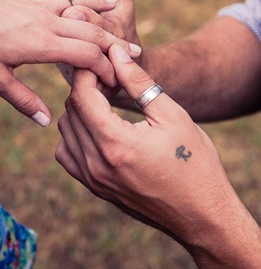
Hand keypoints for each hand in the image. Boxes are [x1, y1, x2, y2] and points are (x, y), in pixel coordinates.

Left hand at [0, 0, 139, 125]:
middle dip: (115, 47)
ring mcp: (40, 8)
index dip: (107, 70)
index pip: (88, 55)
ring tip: (120, 38)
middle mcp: (47, 22)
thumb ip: (22, 100)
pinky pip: (67, 5)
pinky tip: (89, 14)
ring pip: (82, 17)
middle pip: (93, 32)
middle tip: (136, 59)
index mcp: (42, 43)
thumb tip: (47, 121)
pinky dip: (85, 11)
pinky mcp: (31, 2)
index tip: (118, 84)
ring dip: (103, 28)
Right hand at [33, 0, 140, 87]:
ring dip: (43, 3)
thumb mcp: (114, 37)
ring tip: (44, 21)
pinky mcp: (56, 9)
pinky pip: (40, 3)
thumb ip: (98, 24)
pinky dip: (39, 15)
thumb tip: (73, 14)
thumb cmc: (122, 52)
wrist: (114, 71)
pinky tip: (39, 29)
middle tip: (45, 9)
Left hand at [57, 44, 260, 268]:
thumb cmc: (195, 163)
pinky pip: (67, 154)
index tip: (105, 63)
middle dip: (85, 87)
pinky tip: (99, 128)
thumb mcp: (172, 115)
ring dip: (79, 110)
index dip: (88, 72)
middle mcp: (96, 163)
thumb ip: (138, 82)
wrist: (202, 215)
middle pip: (71, 110)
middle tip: (110, 80)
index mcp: (116, 143)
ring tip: (106, 102)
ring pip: (65, 130)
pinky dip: (75, 134)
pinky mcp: (94, 188)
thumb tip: (115, 53)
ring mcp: (92, 179)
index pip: (81, 95)